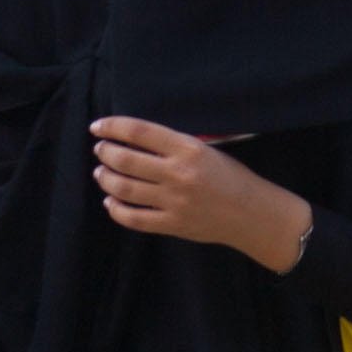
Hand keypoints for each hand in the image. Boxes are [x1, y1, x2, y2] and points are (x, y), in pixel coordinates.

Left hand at [91, 117, 314, 273]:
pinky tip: (111, 201)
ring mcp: (174, 201)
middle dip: (105, 152)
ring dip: (106, 178)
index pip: (139, 132)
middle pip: (126, 160)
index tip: (98, 126)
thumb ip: (173, 146)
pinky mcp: (172, 225)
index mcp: (188, 148)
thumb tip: (134, 140)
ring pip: (124, 188)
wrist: (253, 214)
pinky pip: (133, 218)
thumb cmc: (231, 177)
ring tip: (101, 172)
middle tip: (100, 149)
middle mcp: (178, 174)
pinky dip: (116, 209)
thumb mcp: (207, 149)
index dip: (113, 127)